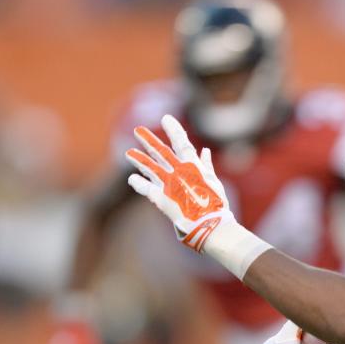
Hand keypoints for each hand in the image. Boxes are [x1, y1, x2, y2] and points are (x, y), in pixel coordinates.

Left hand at [125, 114, 232, 251]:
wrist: (210, 225)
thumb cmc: (216, 204)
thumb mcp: (214, 182)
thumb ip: (206, 166)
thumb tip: (204, 151)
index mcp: (193, 166)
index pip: (181, 142)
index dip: (173, 129)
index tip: (166, 118)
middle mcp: (178, 172)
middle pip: (160, 151)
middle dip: (148, 140)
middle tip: (138, 130)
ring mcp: (168, 184)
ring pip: (149, 167)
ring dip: (139, 159)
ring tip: (128, 153)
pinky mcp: (161, 199)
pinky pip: (145, 188)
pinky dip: (138, 183)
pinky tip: (131, 178)